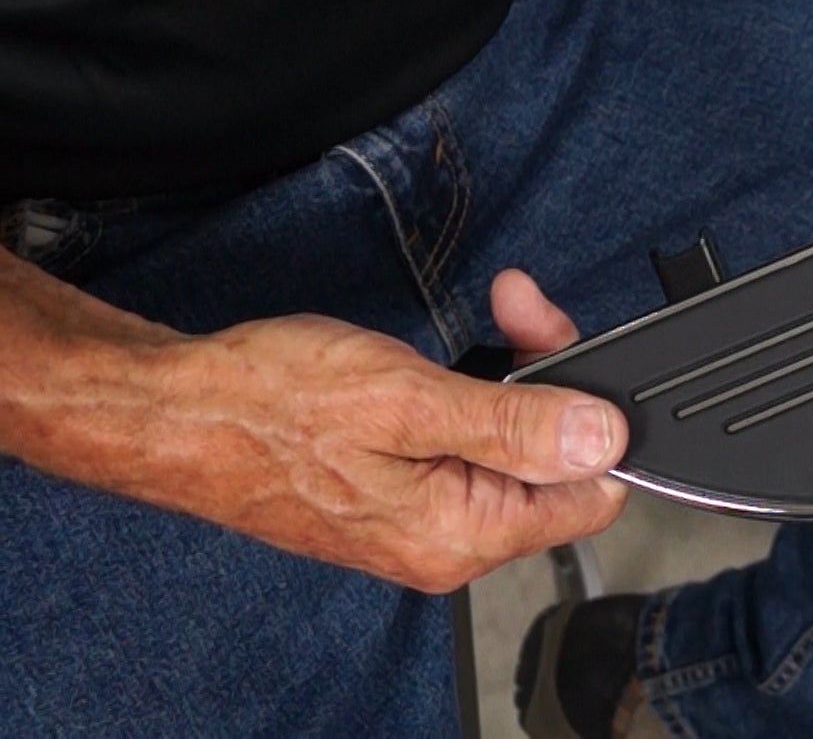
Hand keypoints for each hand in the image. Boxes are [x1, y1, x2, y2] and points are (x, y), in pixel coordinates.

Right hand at [110, 271, 617, 592]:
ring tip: (498, 309)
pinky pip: (469, 444)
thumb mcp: (408, 399)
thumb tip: (604, 439)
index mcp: (461, 535)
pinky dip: (473, 390)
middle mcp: (449, 542)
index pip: (590, 494)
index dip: (597, 416)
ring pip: (514, 443)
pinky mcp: (403, 491)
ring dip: (515, 371)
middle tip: (520, 304)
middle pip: (555, 462)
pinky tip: (453, 356)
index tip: (569, 347)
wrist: (175, 409)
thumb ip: (516, 425)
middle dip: (552, 374)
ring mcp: (424, 519)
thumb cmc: (269, 402)